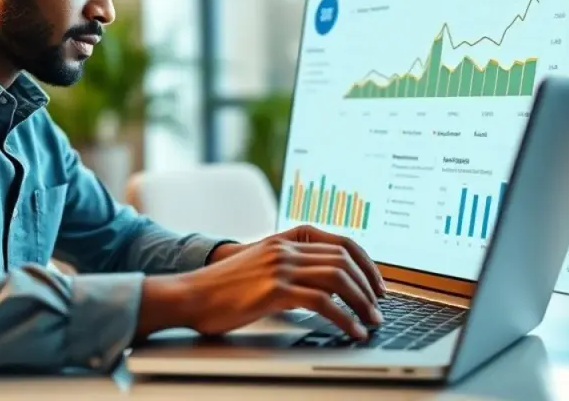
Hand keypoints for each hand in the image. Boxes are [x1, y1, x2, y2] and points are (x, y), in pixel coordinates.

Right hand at [136, 227, 383, 340]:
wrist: (189, 294)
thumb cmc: (221, 288)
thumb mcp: (259, 265)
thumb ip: (287, 266)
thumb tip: (322, 285)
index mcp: (284, 239)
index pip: (340, 242)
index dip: (366, 262)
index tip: (378, 283)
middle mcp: (285, 248)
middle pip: (344, 259)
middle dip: (369, 285)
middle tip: (379, 307)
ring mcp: (280, 267)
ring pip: (338, 278)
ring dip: (362, 302)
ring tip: (372, 321)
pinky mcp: (275, 290)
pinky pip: (322, 302)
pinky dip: (345, 318)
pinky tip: (352, 330)